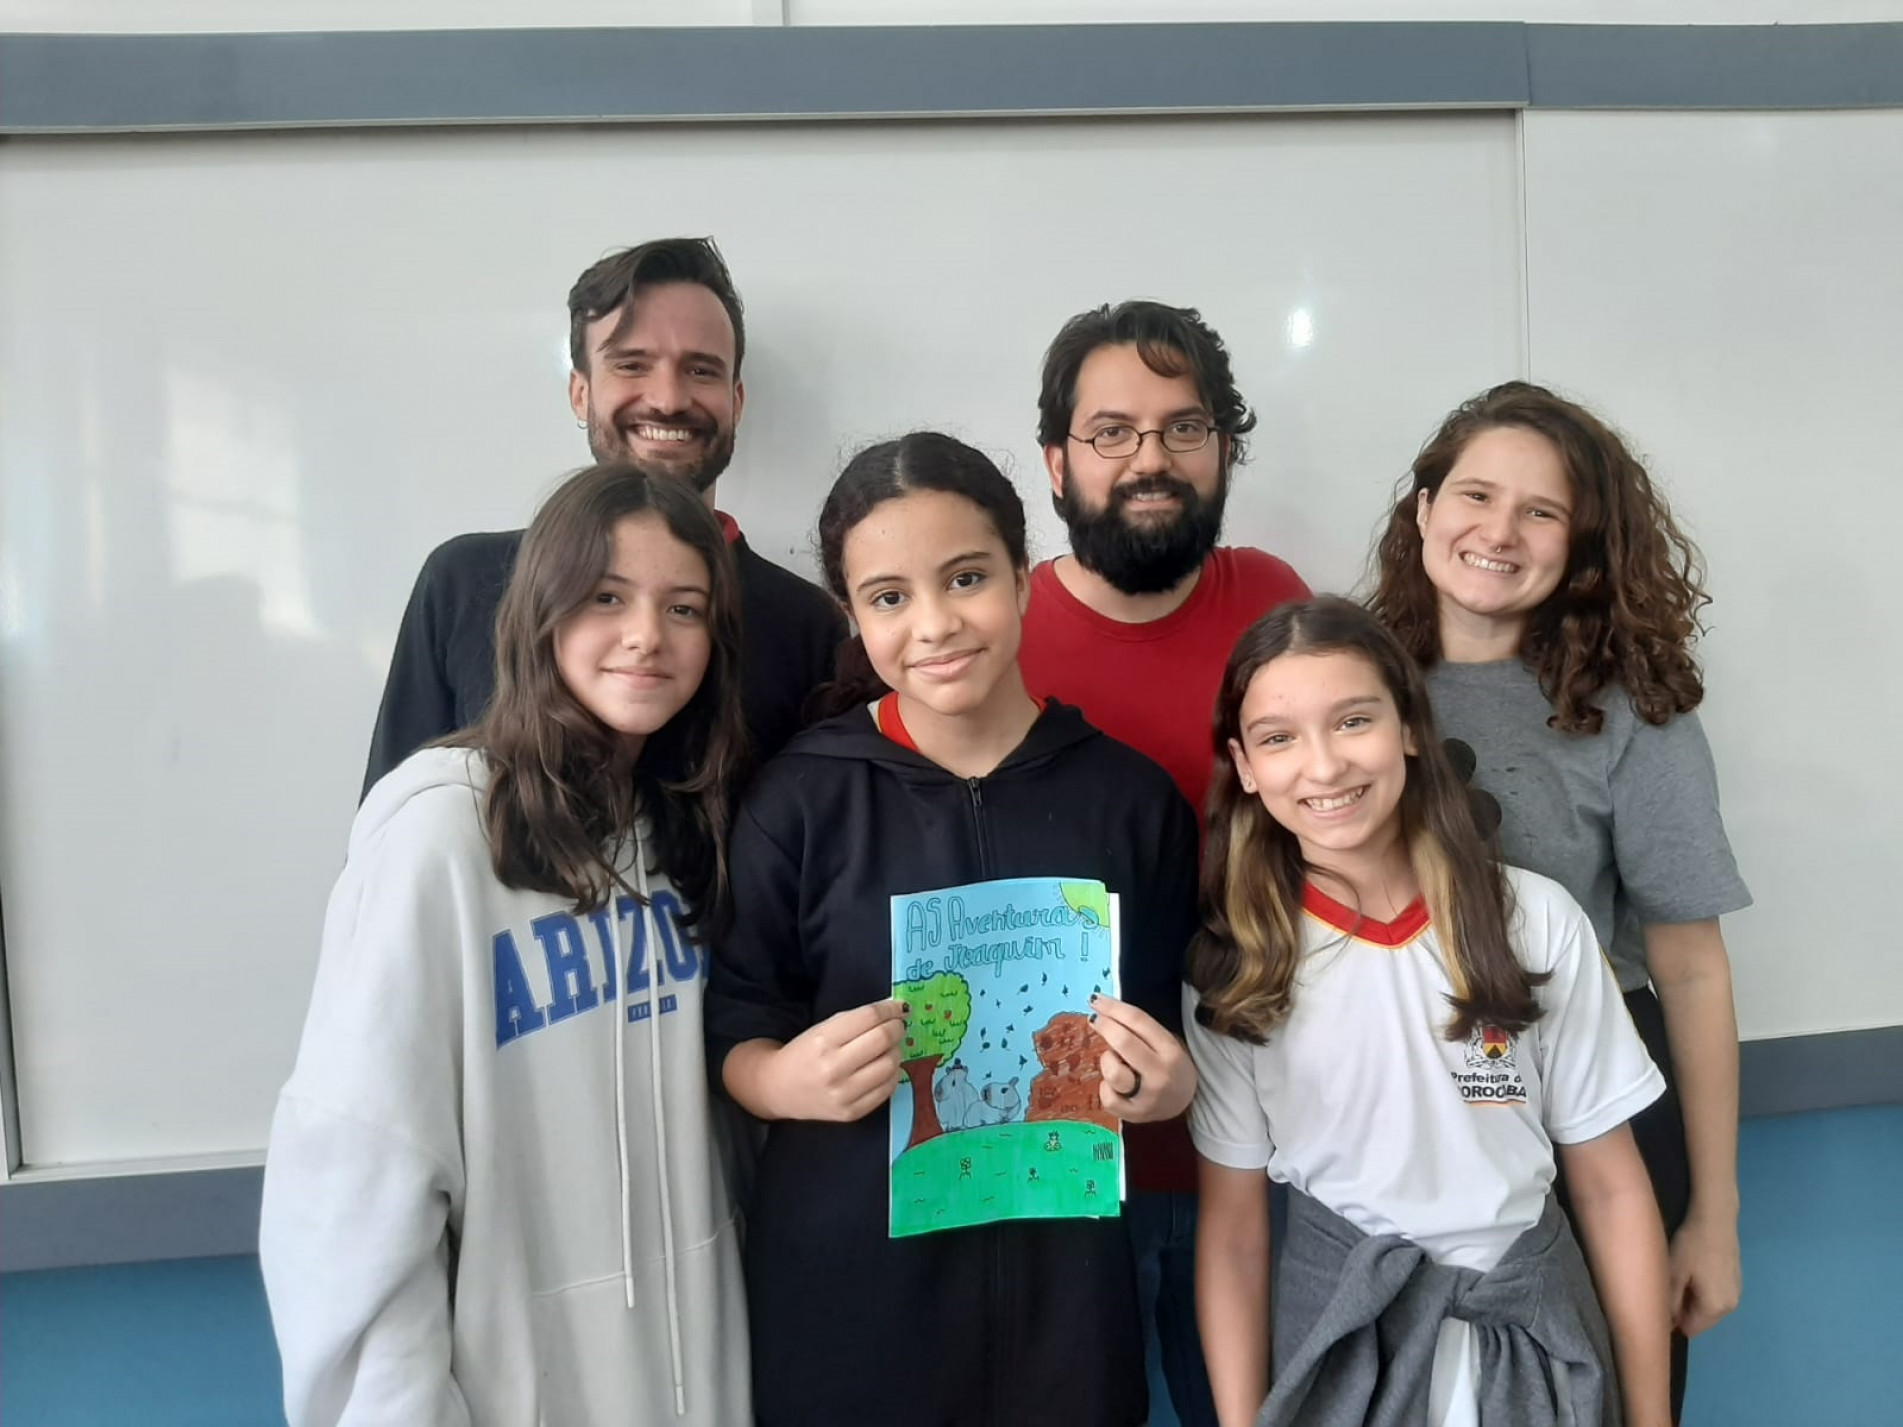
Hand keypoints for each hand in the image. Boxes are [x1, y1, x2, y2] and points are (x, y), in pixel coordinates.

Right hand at [760, 999, 907, 1122]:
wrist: (779, 1089)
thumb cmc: (803, 1054)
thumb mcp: (821, 1029)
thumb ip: (855, 1020)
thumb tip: (894, 1013)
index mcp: (823, 1041)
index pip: (869, 1017)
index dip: (890, 1009)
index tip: (898, 1007)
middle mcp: (833, 1068)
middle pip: (883, 1039)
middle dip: (897, 1028)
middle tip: (898, 1025)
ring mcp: (843, 1094)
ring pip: (890, 1065)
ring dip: (896, 1051)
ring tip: (889, 1048)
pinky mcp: (851, 1112)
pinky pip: (887, 1089)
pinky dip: (892, 1074)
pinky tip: (883, 1068)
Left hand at [1090, 994, 1196, 1122]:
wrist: (1184, 1102)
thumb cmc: (1168, 1064)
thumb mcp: (1164, 1042)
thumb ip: (1140, 1030)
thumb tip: (1105, 1010)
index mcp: (1170, 1050)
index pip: (1138, 1021)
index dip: (1113, 1007)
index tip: (1096, 1000)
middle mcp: (1160, 1073)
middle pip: (1123, 1041)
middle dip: (1104, 1025)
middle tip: (1094, 1019)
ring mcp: (1147, 1097)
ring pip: (1112, 1072)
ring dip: (1108, 1060)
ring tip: (1117, 1063)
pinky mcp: (1134, 1115)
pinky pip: (1107, 1098)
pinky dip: (1107, 1088)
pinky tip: (1117, 1087)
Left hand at [1669, 1211, 1741, 1336]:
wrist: (1716, 1219)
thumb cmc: (1691, 1246)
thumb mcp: (1673, 1273)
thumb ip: (1670, 1302)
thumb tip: (1666, 1322)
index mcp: (1715, 1308)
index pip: (1690, 1329)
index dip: (1673, 1320)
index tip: (1661, 1302)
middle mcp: (1730, 1307)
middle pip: (1701, 1321)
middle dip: (1683, 1311)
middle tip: (1670, 1286)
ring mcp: (1736, 1294)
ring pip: (1708, 1309)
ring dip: (1693, 1301)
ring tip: (1682, 1277)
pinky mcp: (1737, 1282)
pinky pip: (1716, 1297)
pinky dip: (1704, 1292)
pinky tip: (1695, 1272)